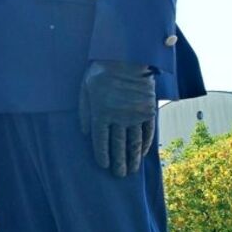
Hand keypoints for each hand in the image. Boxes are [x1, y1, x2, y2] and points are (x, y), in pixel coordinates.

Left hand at [79, 61, 156, 176]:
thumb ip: (84, 111)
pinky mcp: (148, 111)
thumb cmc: (101, 70)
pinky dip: (145, 145)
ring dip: (132, 158)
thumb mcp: (85, 87)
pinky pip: (147, 132)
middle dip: (119, 163)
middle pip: (118, 146)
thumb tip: (85, 133)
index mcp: (101, 112)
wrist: (127, 56)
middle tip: (119, 176)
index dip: (103, 155)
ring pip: (134, 143)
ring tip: (132, 171)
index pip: (101, 141)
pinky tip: (142, 154)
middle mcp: (118, 118)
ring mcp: (135, 115)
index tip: (104, 166)